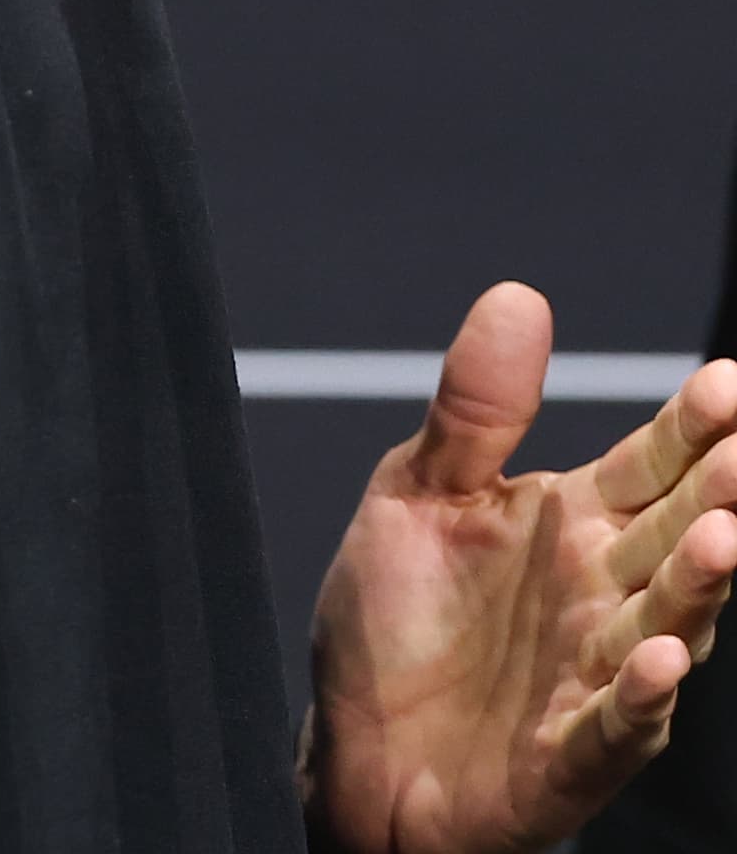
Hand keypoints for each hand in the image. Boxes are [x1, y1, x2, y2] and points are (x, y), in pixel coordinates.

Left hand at [303, 280, 736, 852]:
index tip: (728, 383)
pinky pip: (614, 725)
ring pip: (665, 626)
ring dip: (696, 588)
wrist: (352, 749)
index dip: (692, 428)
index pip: (652, 463)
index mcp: (574, 524)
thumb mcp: (418, 493)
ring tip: (722, 537)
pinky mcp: (569, 754)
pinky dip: (639, 698)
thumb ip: (475, 410)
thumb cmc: (397, 621)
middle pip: (674, 536)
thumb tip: (518, 297)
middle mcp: (603, 594)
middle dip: (718, 495)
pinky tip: (658, 662)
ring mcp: (595, 675)